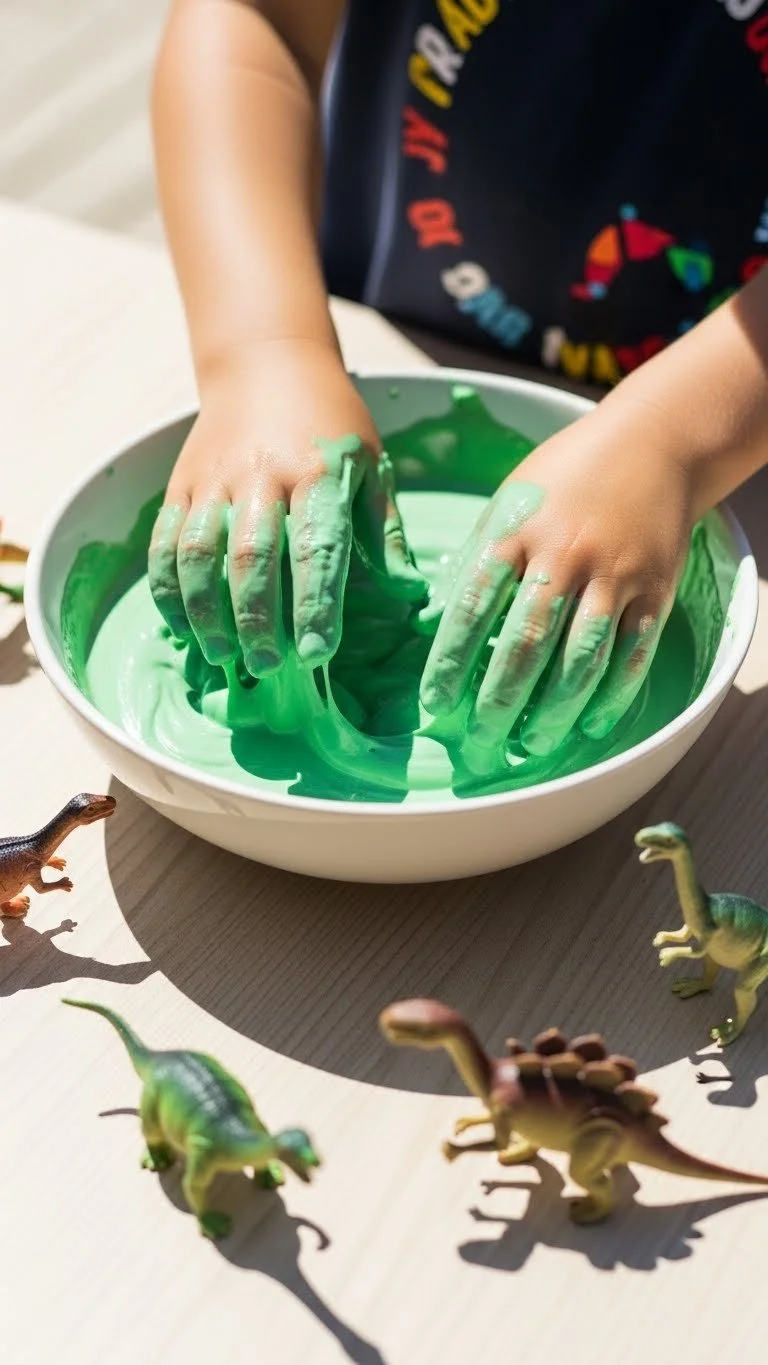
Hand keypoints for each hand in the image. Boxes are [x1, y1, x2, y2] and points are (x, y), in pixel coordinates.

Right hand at [147, 343, 425, 675]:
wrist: (266, 363)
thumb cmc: (330, 424)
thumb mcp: (370, 465)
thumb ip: (384, 533)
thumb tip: (409, 595)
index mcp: (317, 471)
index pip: (316, 547)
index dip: (315, 604)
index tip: (318, 653)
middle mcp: (260, 474)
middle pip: (251, 556)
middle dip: (257, 618)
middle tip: (269, 666)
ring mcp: (213, 480)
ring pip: (198, 553)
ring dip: (206, 611)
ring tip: (223, 655)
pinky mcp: (180, 485)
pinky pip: (164, 544)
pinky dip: (168, 592)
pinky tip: (184, 628)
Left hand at [419, 398, 694, 754]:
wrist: (654, 442)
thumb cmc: (566, 476)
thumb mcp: (509, 501)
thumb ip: (478, 558)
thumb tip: (435, 620)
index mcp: (517, 531)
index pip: (474, 606)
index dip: (450, 661)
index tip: (433, 704)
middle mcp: (565, 555)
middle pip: (526, 643)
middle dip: (498, 703)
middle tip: (478, 744)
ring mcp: (615, 573)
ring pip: (580, 658)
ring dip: (552, 711)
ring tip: (530, 745)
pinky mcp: (655, 589)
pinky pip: (632, 654)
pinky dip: (612, 697)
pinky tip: (589, 725)